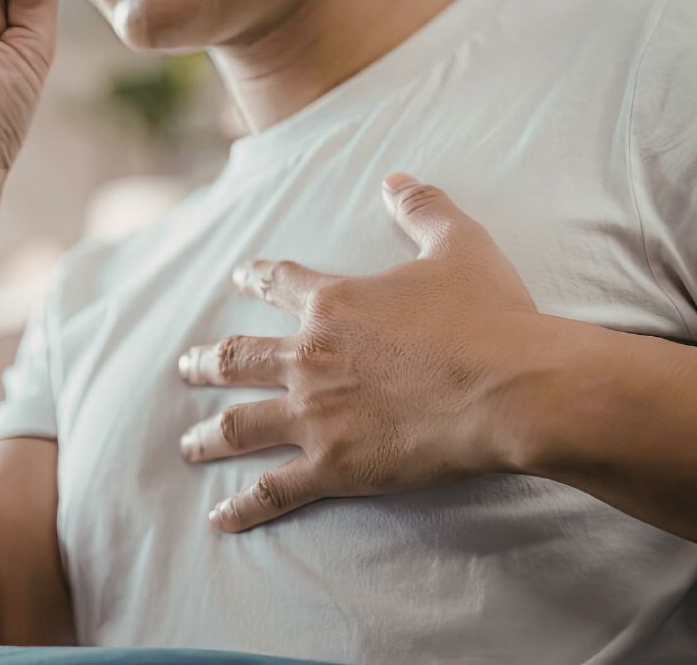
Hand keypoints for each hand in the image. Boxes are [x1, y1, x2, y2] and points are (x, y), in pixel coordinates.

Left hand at [178, 174, 548, 531]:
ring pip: (240, 424)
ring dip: (209, 434)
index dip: (256, 277)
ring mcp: (315, 414)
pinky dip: (242, 506)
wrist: (511, 387)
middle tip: (186, 366)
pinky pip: (273, 490)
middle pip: (240, 357)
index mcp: (334, 304)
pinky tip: (218, 518)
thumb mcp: (459, 244)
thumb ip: (422, 207)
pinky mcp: (333, 465)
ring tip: (188, 444)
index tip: (239, 276)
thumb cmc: (489, 316)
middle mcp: (309, 357)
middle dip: (208, 362)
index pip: (280, 284)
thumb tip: (396, 177)